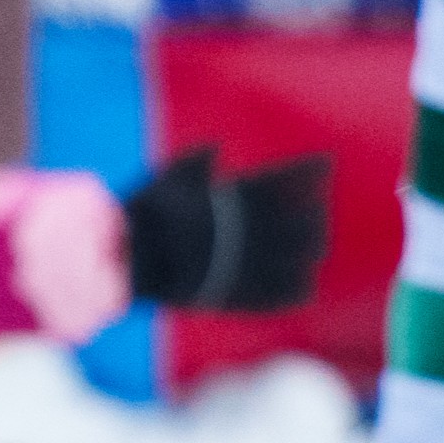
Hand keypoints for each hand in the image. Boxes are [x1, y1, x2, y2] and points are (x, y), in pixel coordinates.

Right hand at [126, 146, 331, 313]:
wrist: (119, 265)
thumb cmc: (139, 217)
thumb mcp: (165, 180)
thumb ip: (195, 163)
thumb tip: (216, 147)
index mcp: (235, 198)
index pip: (289, 178)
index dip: (312, 170)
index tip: (324, 164)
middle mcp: (251, 229)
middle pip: (305, 221)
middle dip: (314, 215)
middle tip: (316, 212)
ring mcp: (247, 264)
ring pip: (299, 257)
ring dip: (310, 250)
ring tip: (313, 248)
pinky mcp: (240, 294)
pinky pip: (281, 294)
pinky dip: (296, 289)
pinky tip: (303, 286)